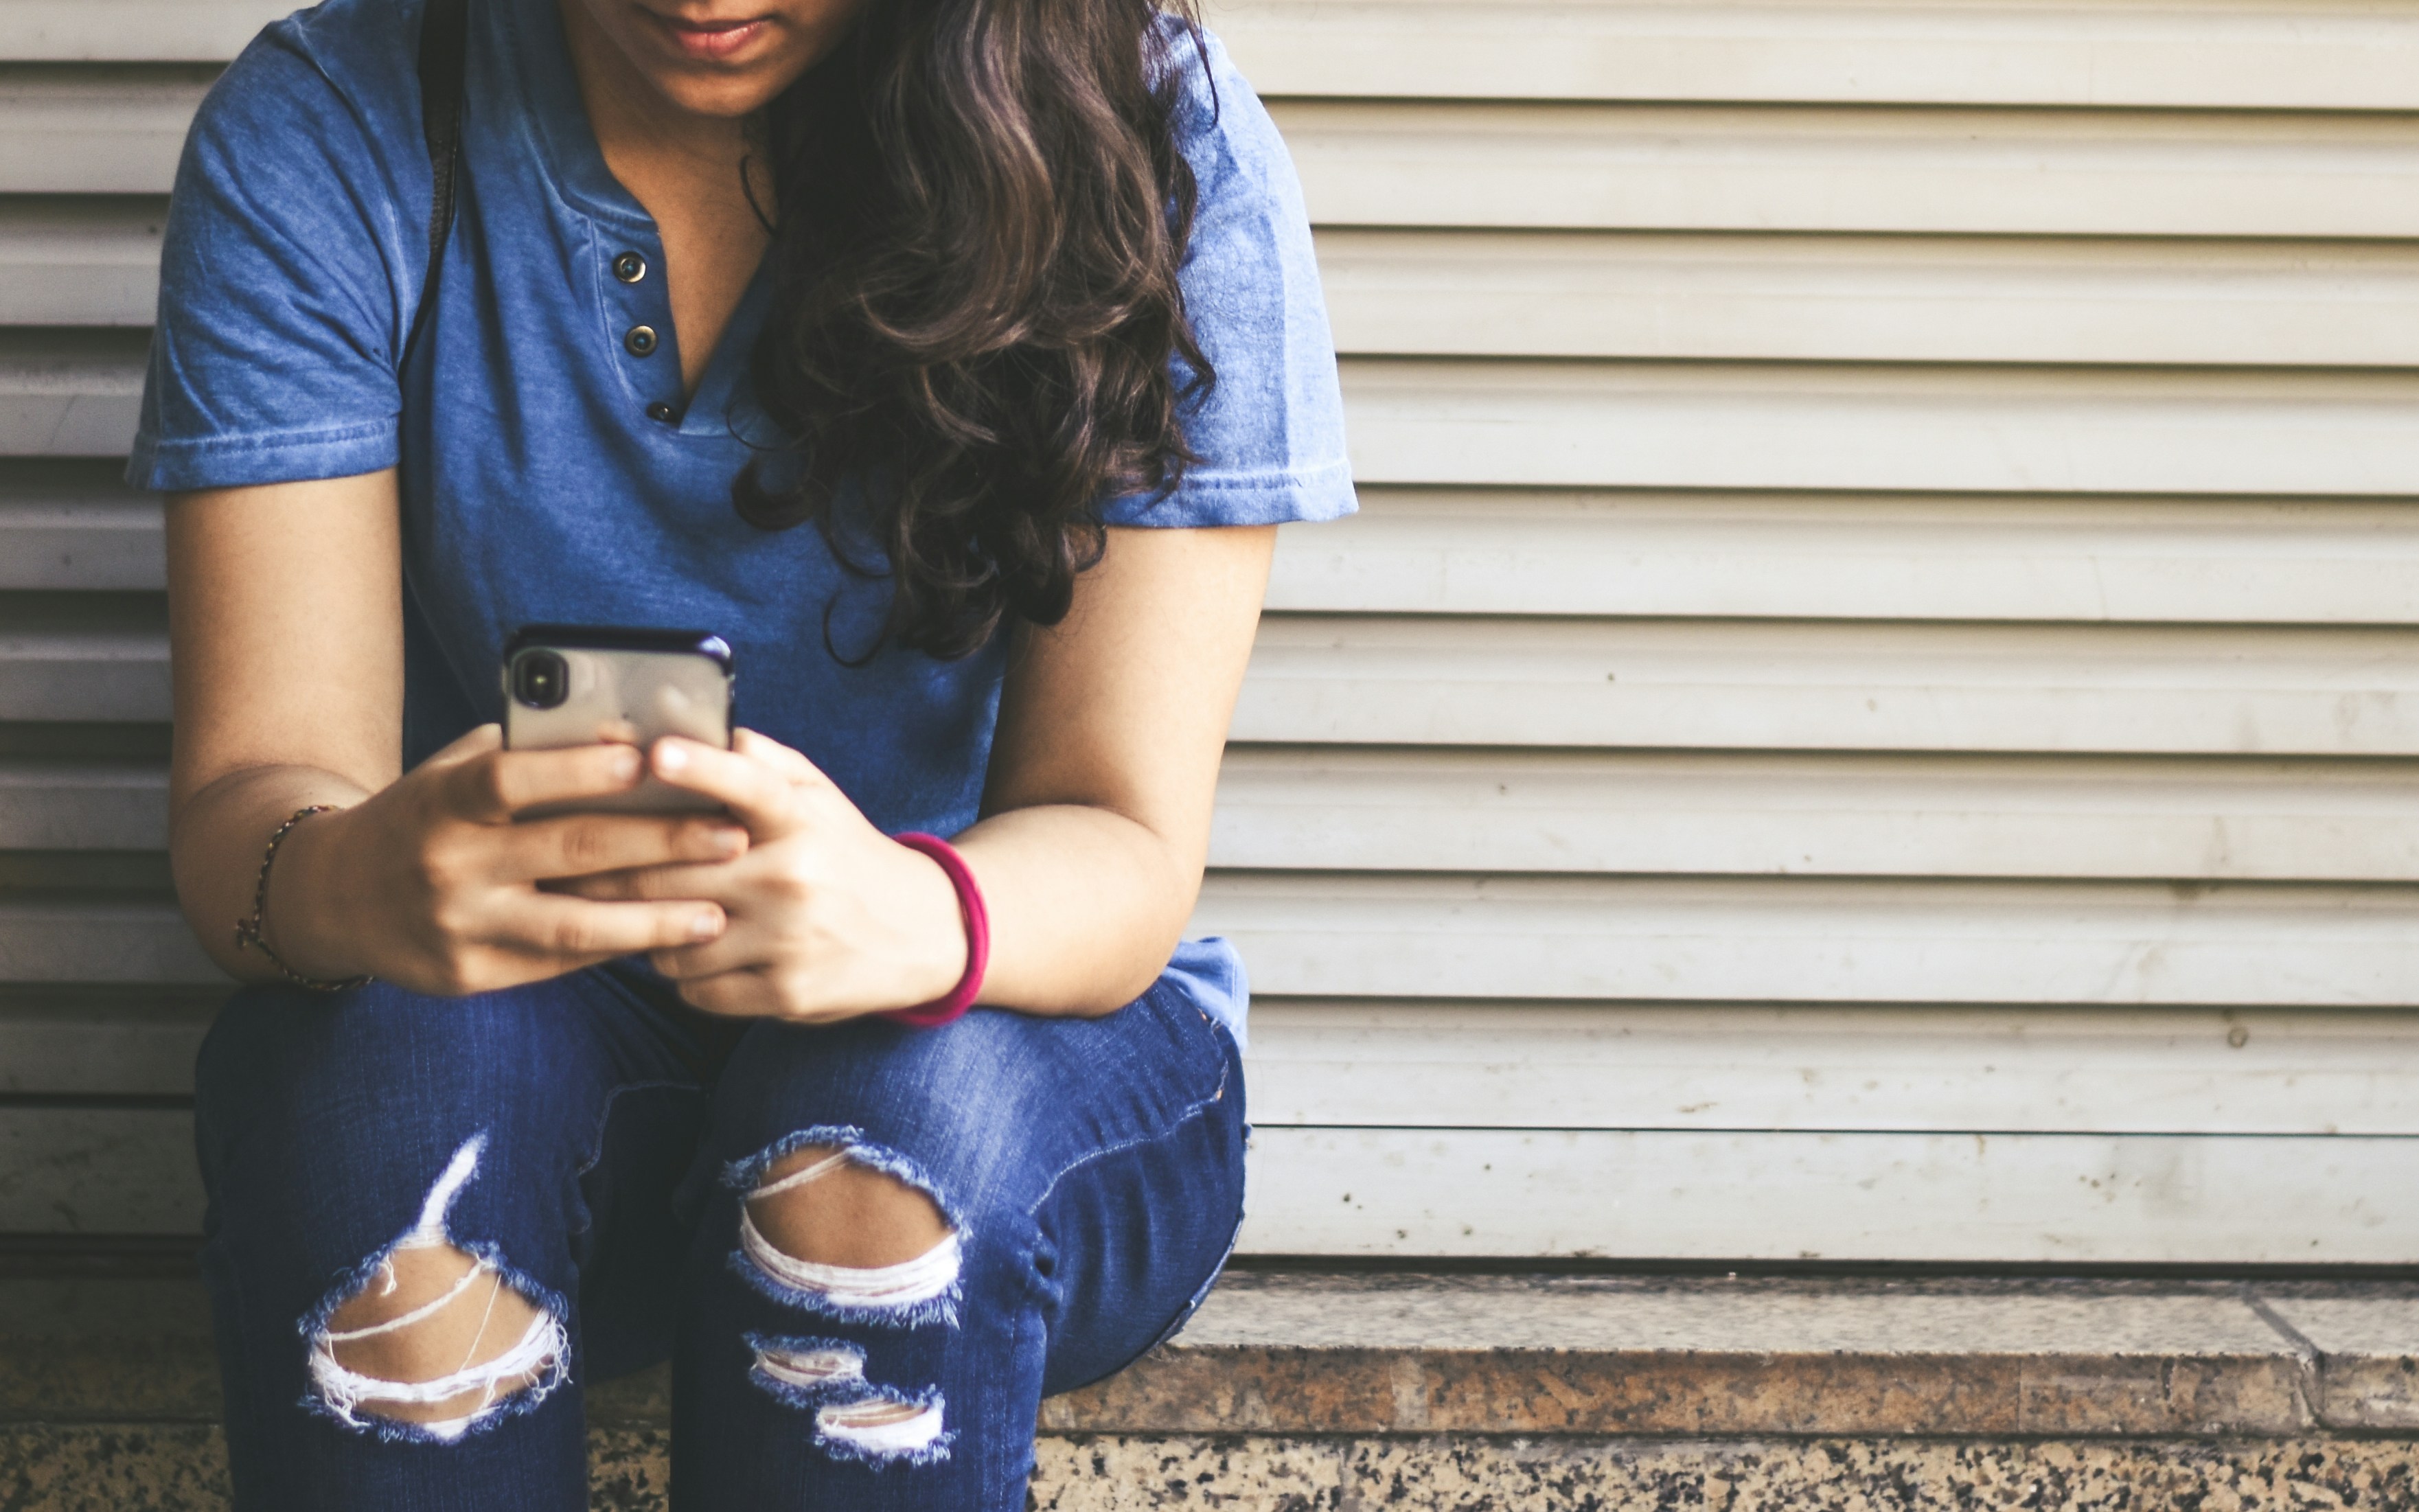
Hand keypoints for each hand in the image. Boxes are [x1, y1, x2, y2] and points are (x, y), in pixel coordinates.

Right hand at [267, 725, 747, 994]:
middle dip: (659, 844)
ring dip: (653, 920)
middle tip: (730, 837)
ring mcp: (458, 926)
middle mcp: (448, 865)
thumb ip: (526, 753)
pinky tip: (667, 938)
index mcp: (443, 801)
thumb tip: (627, 734)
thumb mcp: (453, 771)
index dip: (578, 769)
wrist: (333, 896)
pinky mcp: (469, 975)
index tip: (649, 760)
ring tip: (717, 912)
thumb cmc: (424, 814)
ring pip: (572, 927)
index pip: (511, 780)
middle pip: (566, 852)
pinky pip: (556, 963)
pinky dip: (616, 949)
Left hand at [558, 729, 969, 1021]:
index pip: (748, 785)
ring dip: (648, 928)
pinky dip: (683, 972)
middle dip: (609, 868)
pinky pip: (695, 986)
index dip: (699, 768)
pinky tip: (699, 953)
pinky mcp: (787, 994)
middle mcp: (795, 877)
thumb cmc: (847, 853)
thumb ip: (760, 763)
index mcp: (800, 819)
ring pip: (671, 937)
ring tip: (655, 913)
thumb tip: (696, 727)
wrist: (922, 932)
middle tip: (568, 861)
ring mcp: (790, 939)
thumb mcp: (819, 797)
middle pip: (670, 872)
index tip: (654, 753)